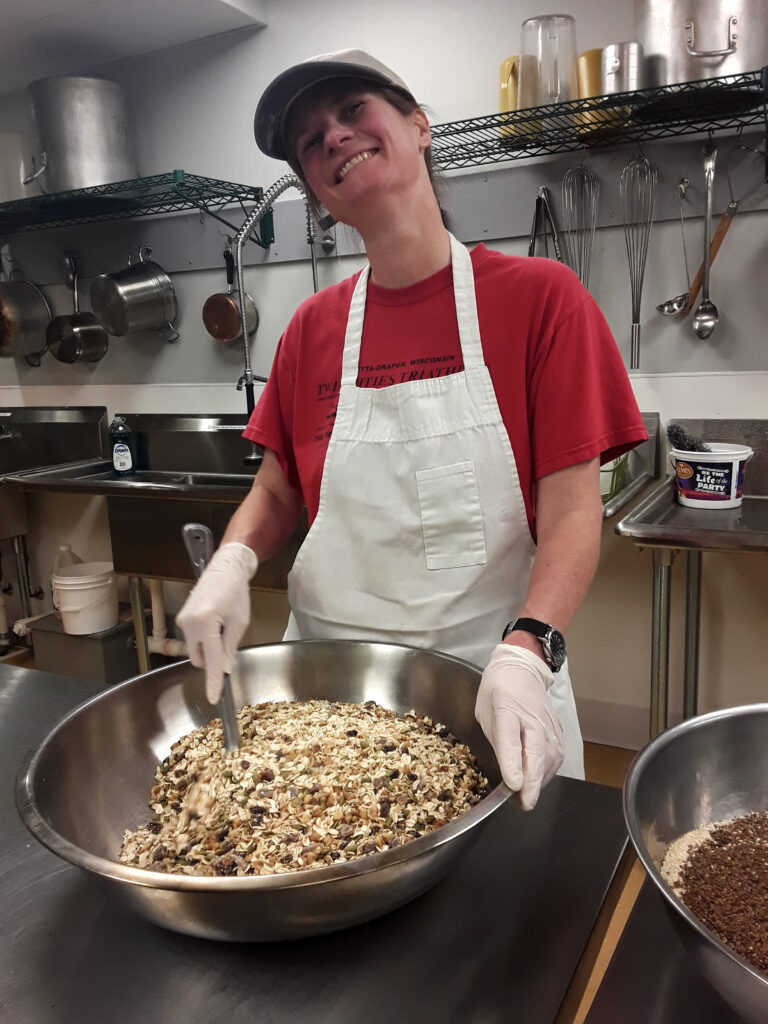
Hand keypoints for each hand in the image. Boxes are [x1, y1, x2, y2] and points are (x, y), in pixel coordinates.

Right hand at [176, 542, 257, 702]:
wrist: (225, 568)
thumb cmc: (236, 592)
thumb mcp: (239, 622)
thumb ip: (230, 647)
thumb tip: (224, 669)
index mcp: (206, 623)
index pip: (211, 660)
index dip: (214, 681)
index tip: (214, 698)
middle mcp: (189, 623)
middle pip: (199, 658)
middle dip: (212, 659)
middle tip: (228, 643)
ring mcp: (183, 620)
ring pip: (195, 649)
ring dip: (209, 647)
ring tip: (223, 626)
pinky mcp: (182, 618)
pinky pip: (193, 638)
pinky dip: (204, 638)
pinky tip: (215, 622)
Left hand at [475, 643, 563, 810]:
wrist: (521, 668)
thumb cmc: (497, 691)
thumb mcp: (485, 712)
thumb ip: (497, 739)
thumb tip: (508, 770)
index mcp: (507, 708)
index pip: (510, 738)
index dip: (512, 763)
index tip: (513, 785)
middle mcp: (532, 716)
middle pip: (537, 753)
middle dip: (532, 782)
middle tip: (524, 803)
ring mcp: (548, 722)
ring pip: (551, 758)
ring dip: (540, 780)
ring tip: (528, 796)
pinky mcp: (559, 728)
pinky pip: (557, 755)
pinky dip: (548, 771)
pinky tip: (539, 780)